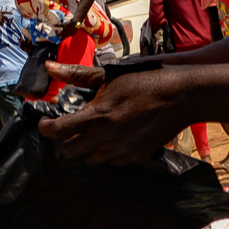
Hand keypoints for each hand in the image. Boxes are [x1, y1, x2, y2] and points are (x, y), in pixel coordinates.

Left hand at [38, 66, 189, 163]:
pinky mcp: (136, 156)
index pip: (59, 131)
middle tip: (66, 128)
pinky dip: (106, 151)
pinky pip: (112, 161)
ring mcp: (123, 150)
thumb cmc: (145, 80)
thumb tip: (49, 68)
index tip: (45, 122)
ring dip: (85, 147)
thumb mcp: (109, 74)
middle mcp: (108, 138)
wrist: (183, 96)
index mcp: (98, 116)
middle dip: (64, 140)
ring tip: (90, 131)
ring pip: (90, 159)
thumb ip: (77, 74)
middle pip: (70, 151)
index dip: (45, 128)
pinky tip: (112, 136)